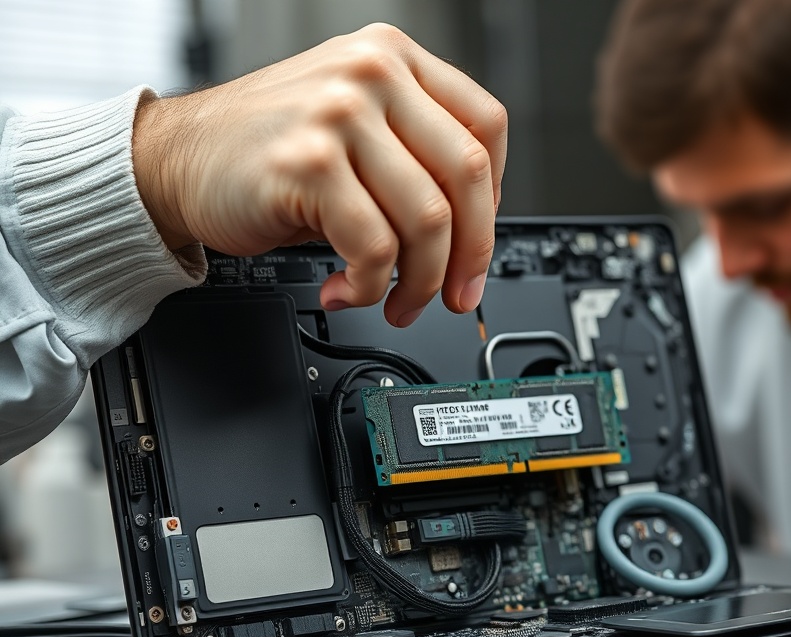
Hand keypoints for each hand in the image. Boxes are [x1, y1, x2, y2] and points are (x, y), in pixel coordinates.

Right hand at [132, 23, 506, 326]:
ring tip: (395, 302)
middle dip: (471, 254)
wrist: (174, 160)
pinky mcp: (308, 163)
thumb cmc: (266, 153)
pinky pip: (374, 247)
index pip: (486, 126)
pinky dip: (368, 287)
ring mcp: (339, 115)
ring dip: (418, 282)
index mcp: (392, 59)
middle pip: (469, 175)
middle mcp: (371, 75)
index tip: (477, 243)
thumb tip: (472, 233)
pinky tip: (346, 290)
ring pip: (428, 219)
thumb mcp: (351, 128)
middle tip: (456, 294)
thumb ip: (413, 156)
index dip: (495, 199)